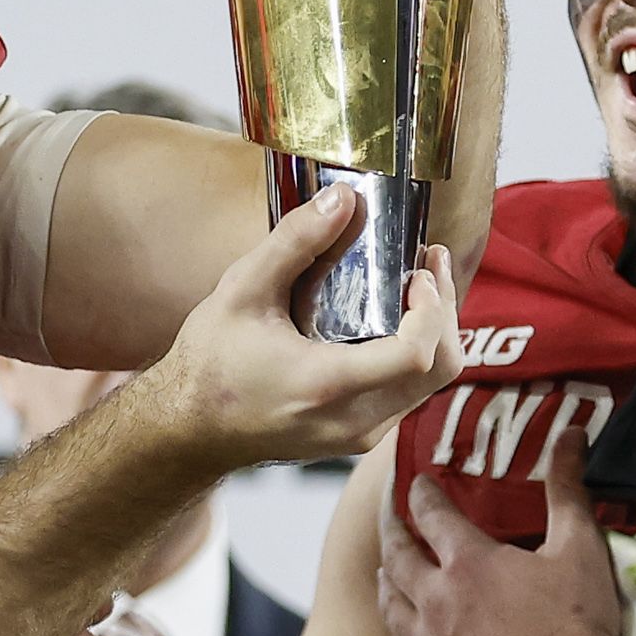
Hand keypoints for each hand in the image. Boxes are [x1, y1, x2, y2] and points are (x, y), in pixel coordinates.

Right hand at [143, 189, 458, 468]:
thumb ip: (294, 241)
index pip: (416, 354)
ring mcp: (359, 435)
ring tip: (417, 286)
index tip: (418, 271)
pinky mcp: (358, 437)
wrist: (189, 432)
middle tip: (430, 266)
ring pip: (431, 386)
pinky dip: (415, 356)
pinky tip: (392, 321)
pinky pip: (409, 395)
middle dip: (446, 312)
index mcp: (325, 385)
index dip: (434, 308)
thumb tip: (344, 197)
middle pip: (441, 370)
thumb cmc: (208, 364)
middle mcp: (353, 420)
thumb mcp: (242, 290)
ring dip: (434, 333)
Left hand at [376, 427, 621, 635]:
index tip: (415, 483)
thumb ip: (569, 491)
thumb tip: (570, 432)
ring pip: (390, 605)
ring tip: (387, 572)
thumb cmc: (575, 625)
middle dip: (391, 531)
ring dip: (387, 582)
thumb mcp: (580, 550)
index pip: (431, 513)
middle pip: (397, 556)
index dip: (421, 493)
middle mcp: (436, 598)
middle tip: (389, 518)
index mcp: (468, 561)